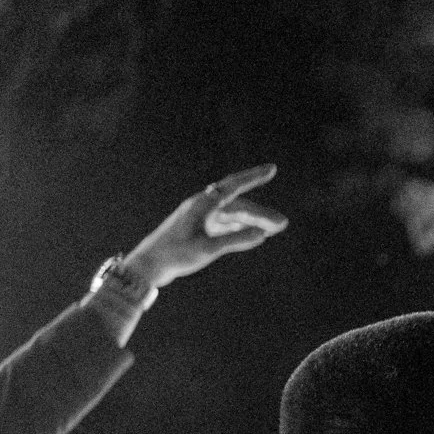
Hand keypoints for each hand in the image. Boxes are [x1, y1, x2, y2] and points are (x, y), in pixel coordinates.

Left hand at [122, 165, 285, 287]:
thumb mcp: (208, 249)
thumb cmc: (176, 255)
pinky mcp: (201, 229)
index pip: (234, 186)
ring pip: (235, 215)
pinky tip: (255, 234)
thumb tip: (263, 233)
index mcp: (203, 205)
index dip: (254, 177)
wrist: (150, 264)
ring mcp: (202, 218)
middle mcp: (203, 207)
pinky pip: (227, 224)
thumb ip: (236, 239)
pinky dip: (242, 228)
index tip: (272, 169)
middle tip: (283, 224)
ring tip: (275, 230)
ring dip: (254, 221)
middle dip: (262, 213)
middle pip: (239, 205)